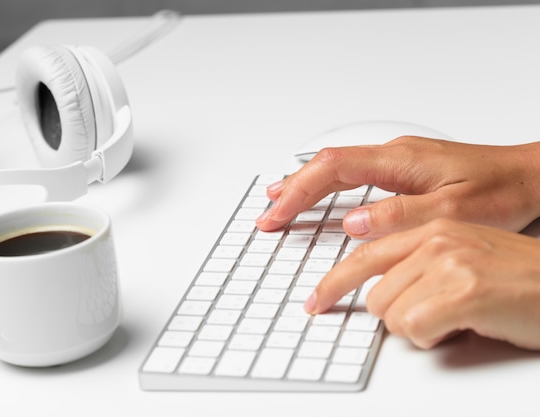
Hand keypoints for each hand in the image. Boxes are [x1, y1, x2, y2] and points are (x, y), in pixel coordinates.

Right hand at [256, 137, 539, 238]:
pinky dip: (327, 185)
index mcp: (398, 160)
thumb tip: (351, 223)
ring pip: (337, 167)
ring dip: (305, 185)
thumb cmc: (499, 192)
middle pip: (327, 166)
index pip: (332, 169)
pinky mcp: (404, 169)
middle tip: (268, 216)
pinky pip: (353, 173)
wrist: (529, 176)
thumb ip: (397, 215)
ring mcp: (397, 160)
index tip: (276, 214)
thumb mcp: (450, 211)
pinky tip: (319, 193)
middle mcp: (393, 154)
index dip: (298, 191)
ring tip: (278, 201)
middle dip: (292, 190)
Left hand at [304, 218, 539, 349]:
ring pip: (392, 314)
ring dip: (421, 327)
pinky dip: (436, 337)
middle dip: (398, 315)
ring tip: (456, 316)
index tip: (316, 300)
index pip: (363, 256)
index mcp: (431, 228)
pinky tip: (464, 324)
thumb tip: (377, 292)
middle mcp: (436, 239)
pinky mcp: (464, 290)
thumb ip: (416, 264)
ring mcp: (449, 262)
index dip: (334, 283)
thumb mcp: (461, 257)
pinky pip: (416, 328)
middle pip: (374, 295)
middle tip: (432, 315)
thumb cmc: (518, 276)